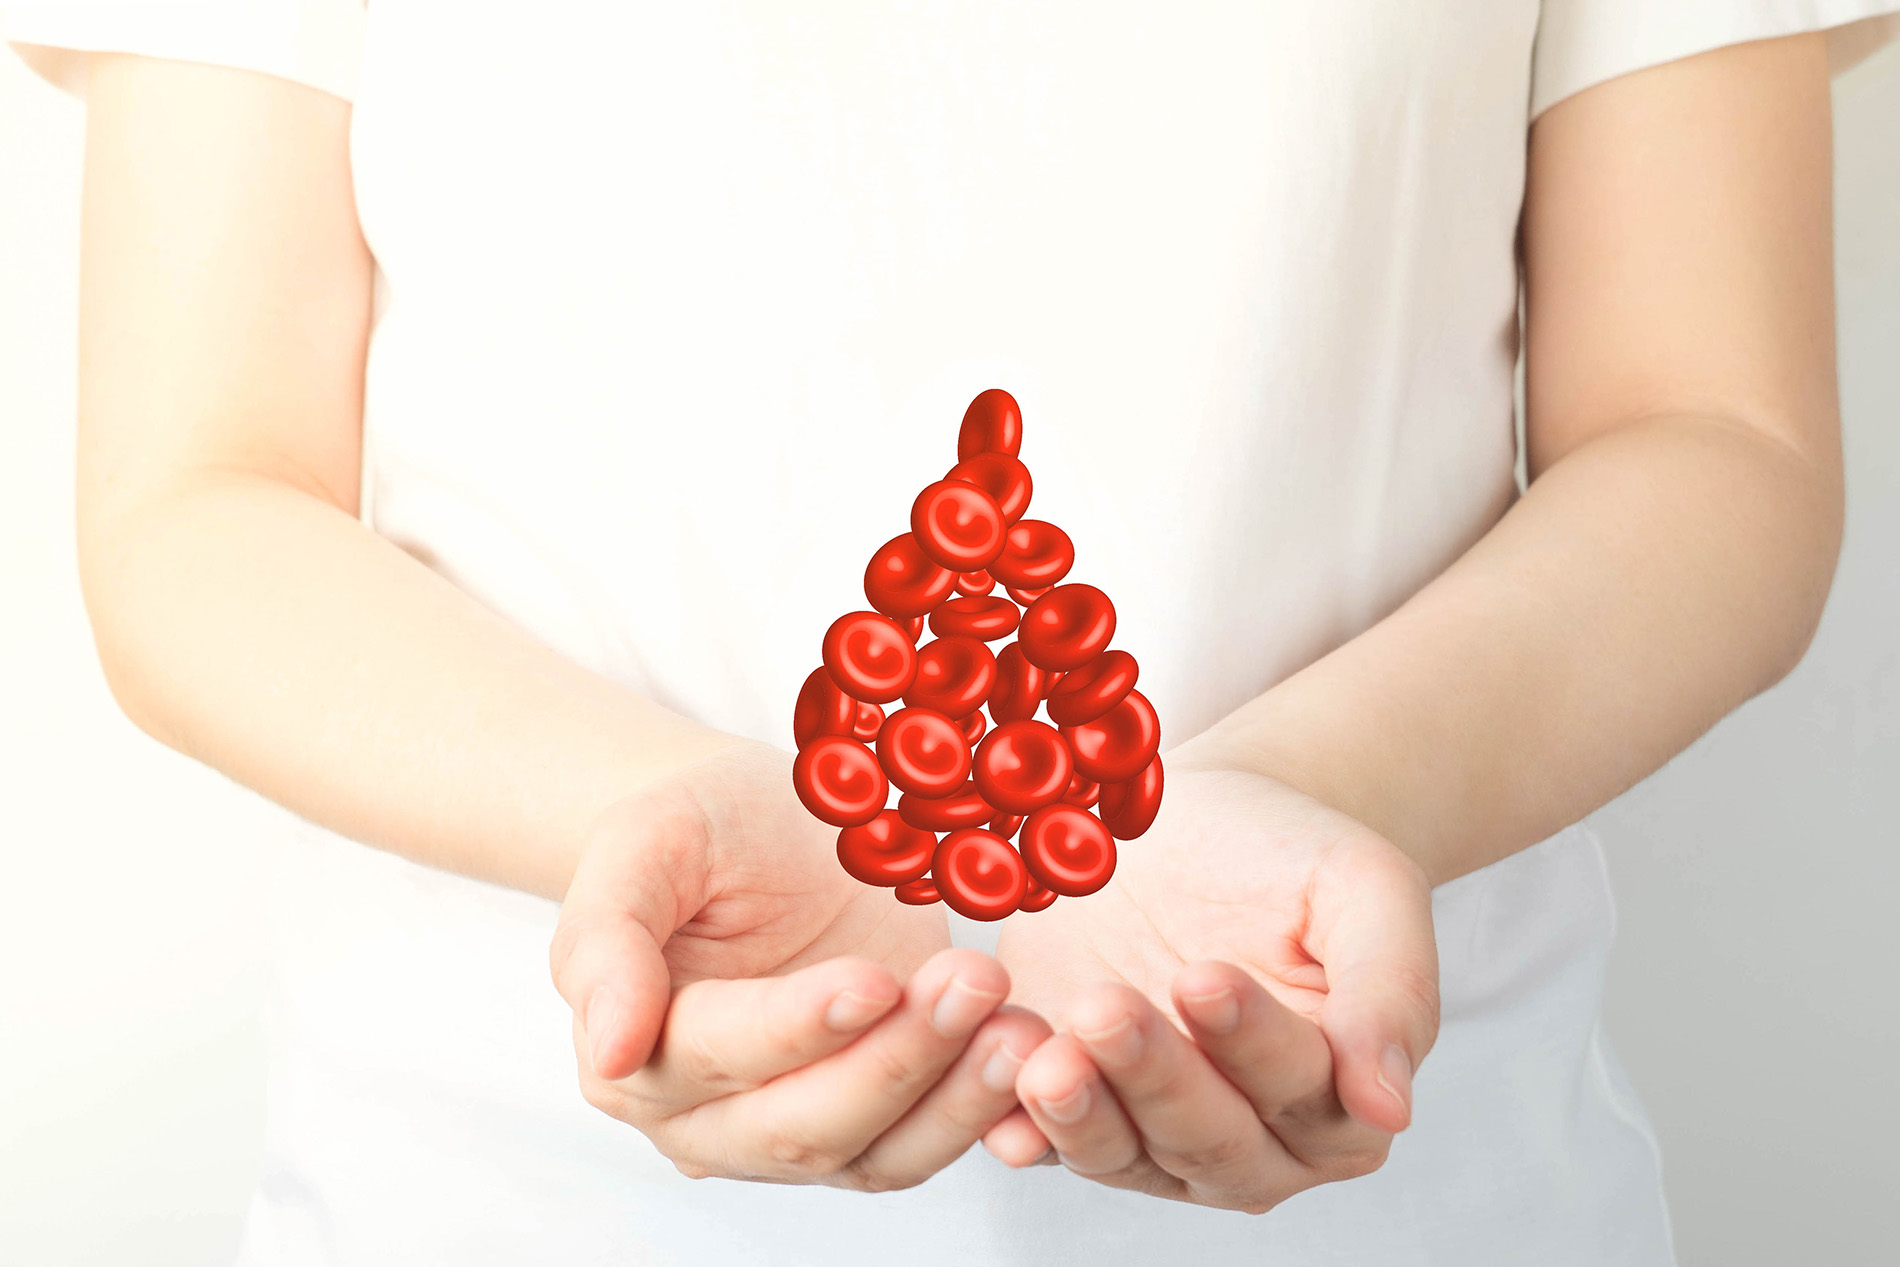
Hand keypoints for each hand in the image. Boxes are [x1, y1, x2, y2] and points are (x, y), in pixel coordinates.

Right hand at [549, 741, 1050, 1190]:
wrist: (767, 831)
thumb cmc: (701, 829)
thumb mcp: (642, 843)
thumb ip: (606, 938)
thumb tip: (608, 1051)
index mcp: (637, 1055)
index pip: (725, 1055)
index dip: (800, 1026)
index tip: (874, 980)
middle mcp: (711, 1120)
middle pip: (807, 1123)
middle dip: (898, 1061)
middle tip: (975, 982)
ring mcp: (798, 1130)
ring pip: (878, 1151)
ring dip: (956, 1097)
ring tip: (1019, 1026)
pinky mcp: (877, 1119)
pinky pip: (930, 1141)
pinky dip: (985, 1111)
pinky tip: (1033, 1051)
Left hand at [985, 761, 1439, 1213]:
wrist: (1197, 825)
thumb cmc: (1294, 858)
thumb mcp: (1366, 891)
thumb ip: (1391, 992)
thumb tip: (1388, 1105)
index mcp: (1341, 1100)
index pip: (1300, 1089)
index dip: (1251, 1041)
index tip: (1202, 978)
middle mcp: (1251, 1143)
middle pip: (1206, 1134)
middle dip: (1154, 1076)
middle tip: (1106, 1010)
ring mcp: (1152, 1134)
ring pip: (1121, 1150)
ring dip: (1079, 1112)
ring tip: (1043, 1055)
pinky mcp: (1071, 1107)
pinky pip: (1042, 1135)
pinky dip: (1015, 1121)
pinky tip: (994, 1085)